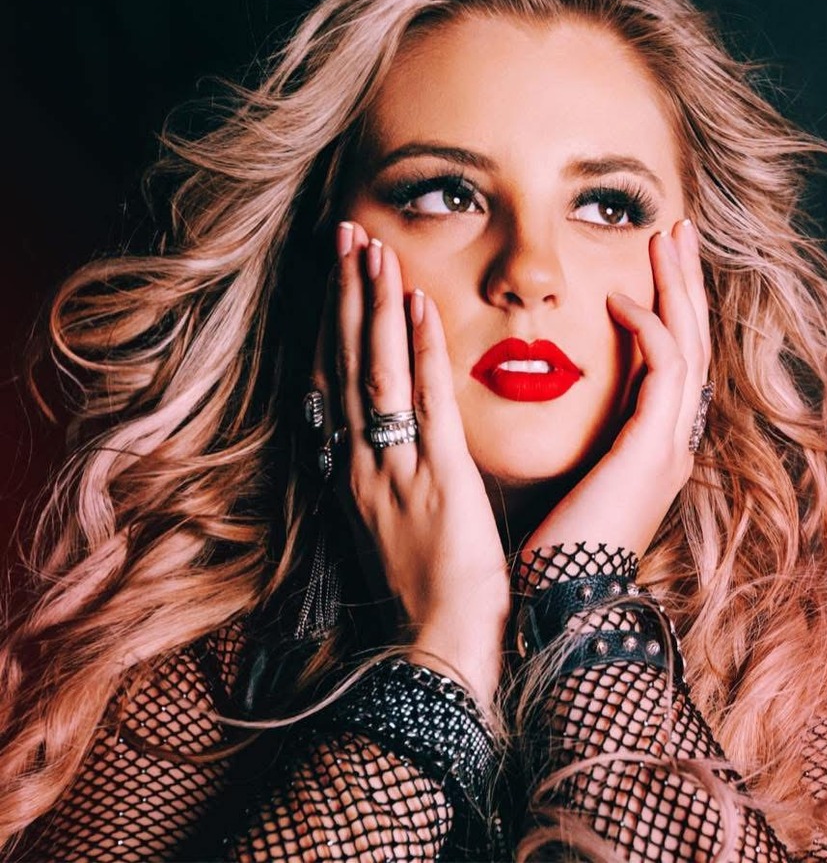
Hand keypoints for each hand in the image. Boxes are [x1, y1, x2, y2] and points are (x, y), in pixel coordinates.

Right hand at [312, 221, 508, 706]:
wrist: (436, 646)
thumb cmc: (422, 591)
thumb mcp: (390, 526)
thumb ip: (383, 477)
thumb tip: (383, 439)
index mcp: (352, 473)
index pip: (335, 383)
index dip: (333, 325)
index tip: (337, 274)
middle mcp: (362, 463)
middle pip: (346, 364)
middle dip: (345, 295)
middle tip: (345, 234)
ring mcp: (396, 470)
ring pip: (377, 373)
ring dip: (373, 307)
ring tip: (372, 249)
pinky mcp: (439, 481)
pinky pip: (426, 405)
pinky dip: (420, 352)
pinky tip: (418, 305)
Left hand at [519, 219, 710, 587]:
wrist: (560, 600)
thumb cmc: (551, 542)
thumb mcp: (569, 474)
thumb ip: (578, 433)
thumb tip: (548, 390)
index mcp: (651, 445)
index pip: (673, 362)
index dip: (667, 308)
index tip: (647, 264)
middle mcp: (673, 442)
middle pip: (694, 343)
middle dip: (685, 284)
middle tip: (677, 229)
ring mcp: (670, 447)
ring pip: (691, 346)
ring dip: (678, 288)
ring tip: (665, 237)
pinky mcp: (652, 452)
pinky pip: (666, 372)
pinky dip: (650, 329)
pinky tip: (619, 298)